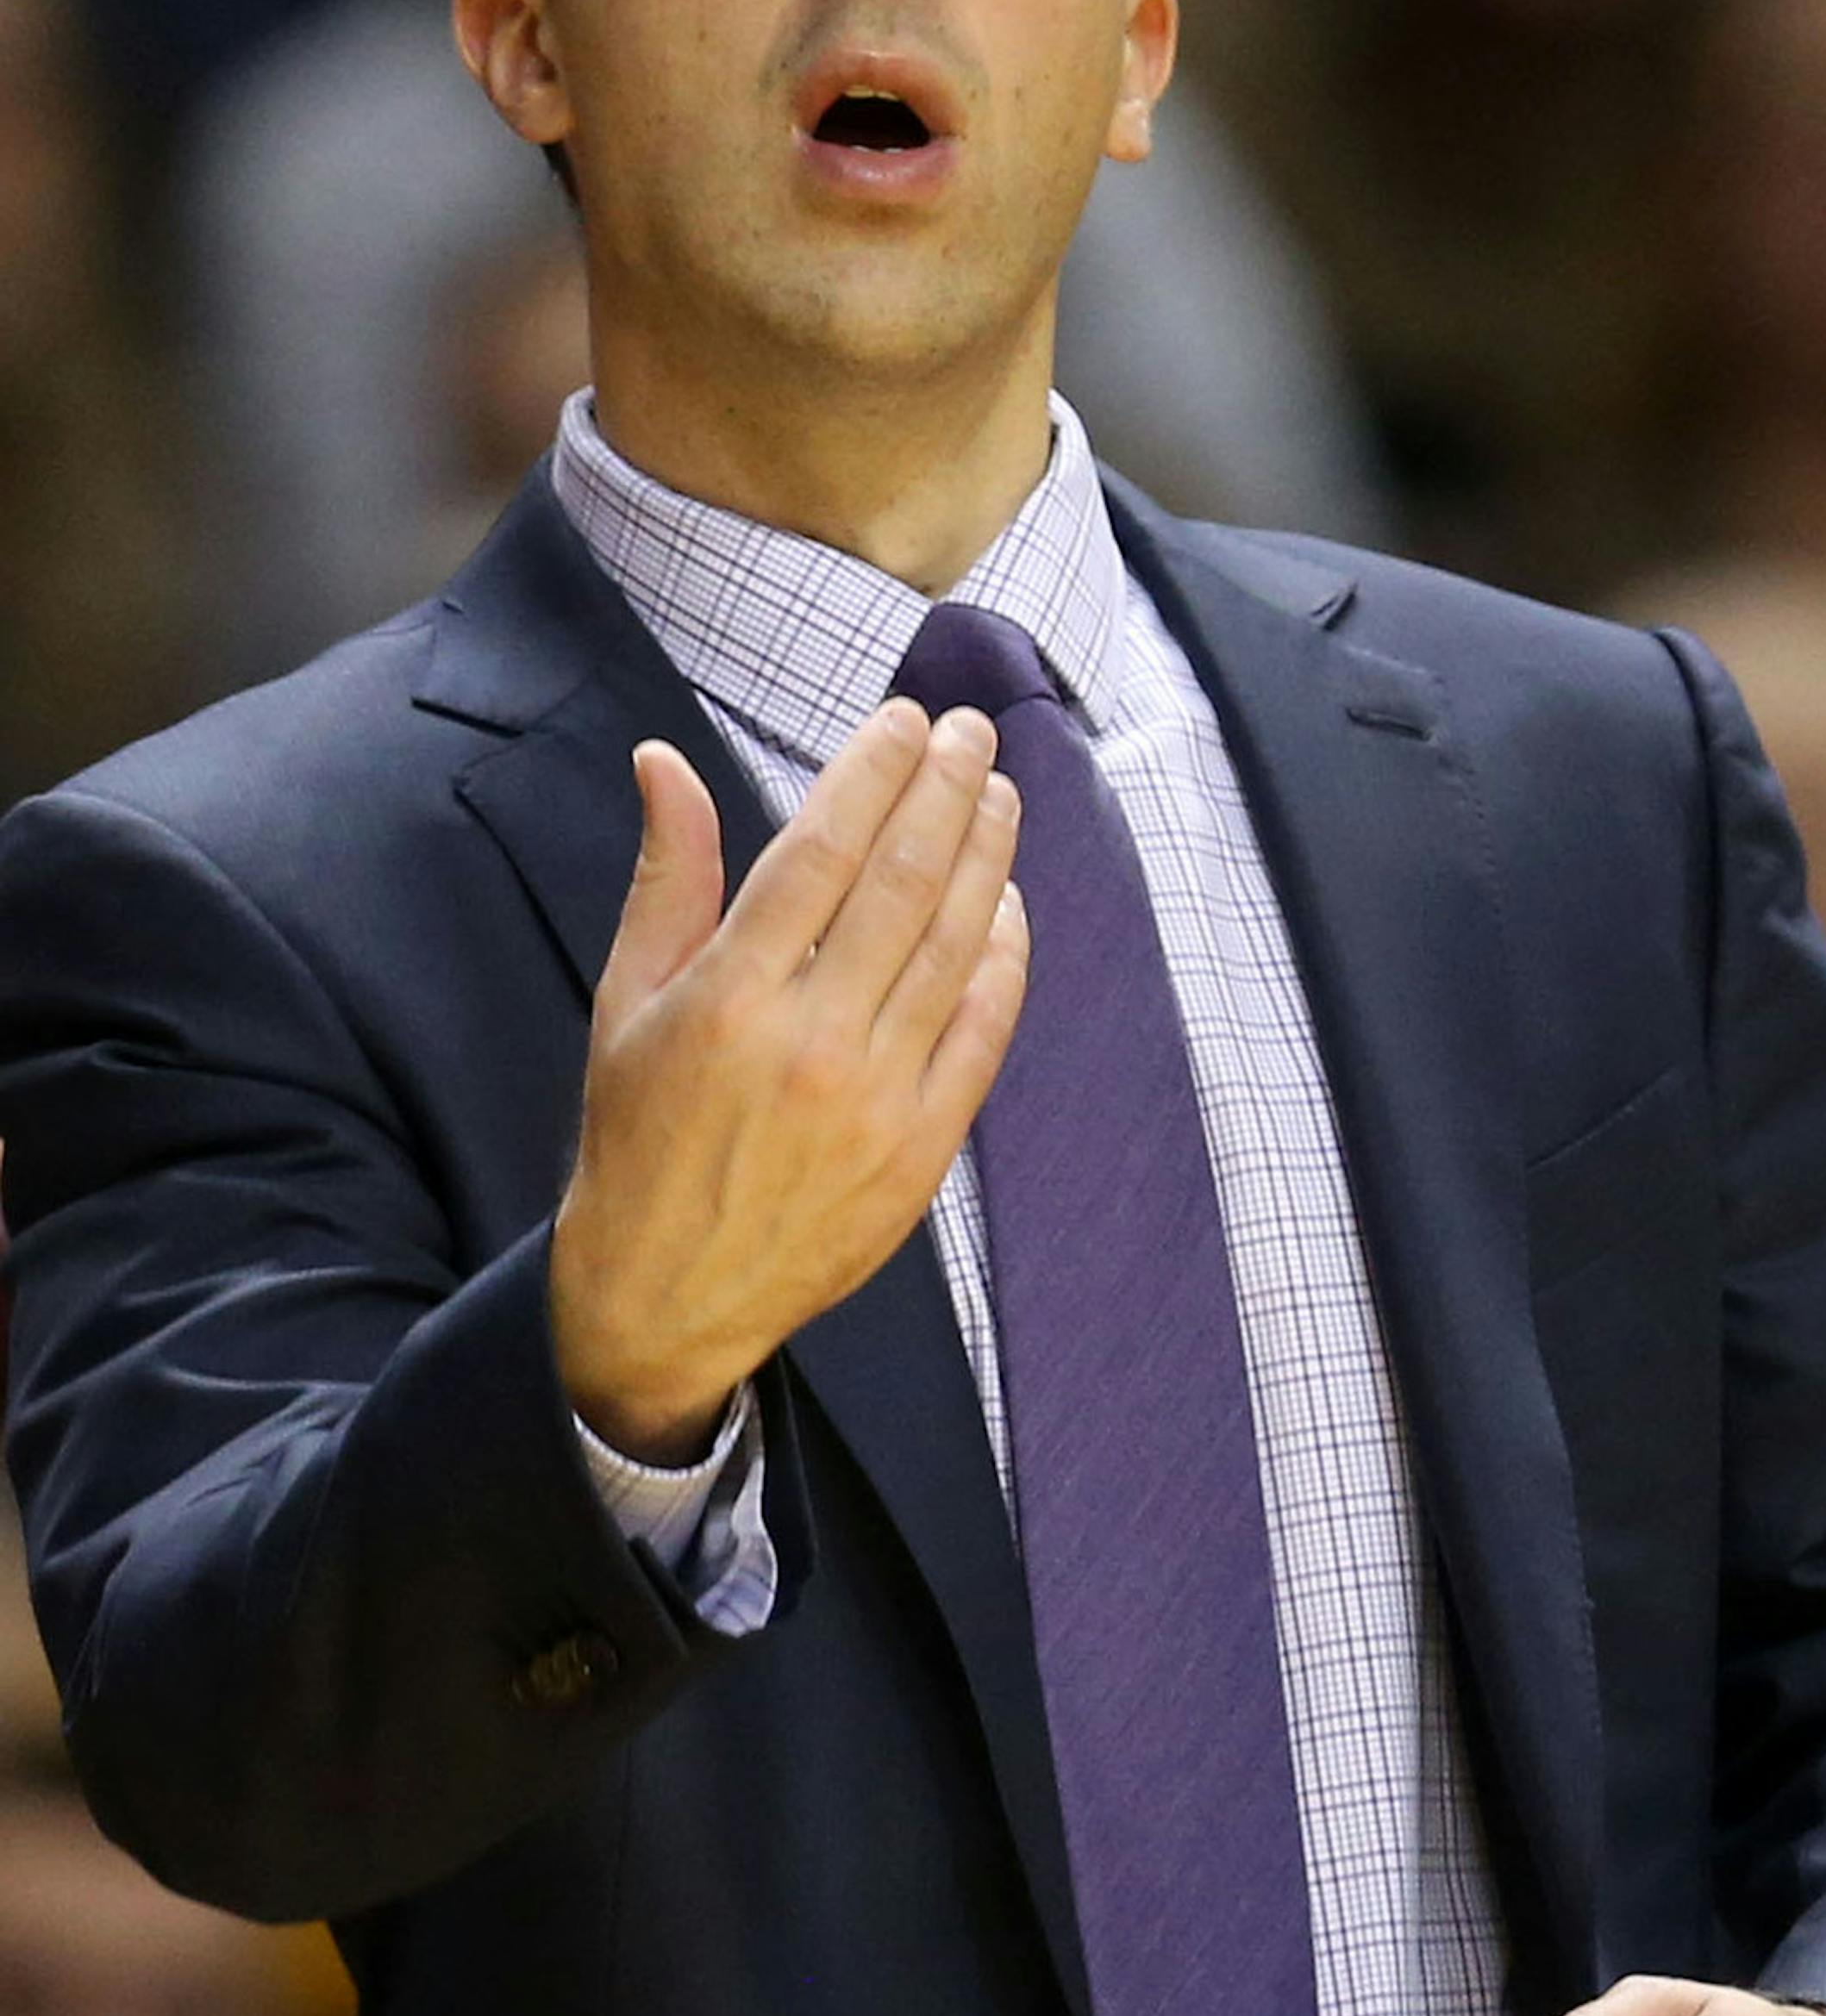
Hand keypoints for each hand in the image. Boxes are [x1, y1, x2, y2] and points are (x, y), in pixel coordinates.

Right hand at [549, 700, 1025, 1458]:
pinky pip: (983, 1032)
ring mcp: (877, 1099)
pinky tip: (1009, 905)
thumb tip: (663, 759)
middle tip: (971, 733)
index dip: (873, 772)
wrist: (666, 1293)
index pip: (822, 850)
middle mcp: (811, 1042)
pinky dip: (1006, 961)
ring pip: (956, 947)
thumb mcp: (625, 1001)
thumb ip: (665, 877)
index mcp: (728, 997)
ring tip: (999, 794)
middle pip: (904, 883)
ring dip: (988, 858)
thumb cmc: (638, 1138)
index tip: (905, 721)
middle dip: (947, 791)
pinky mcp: (921, 1149)